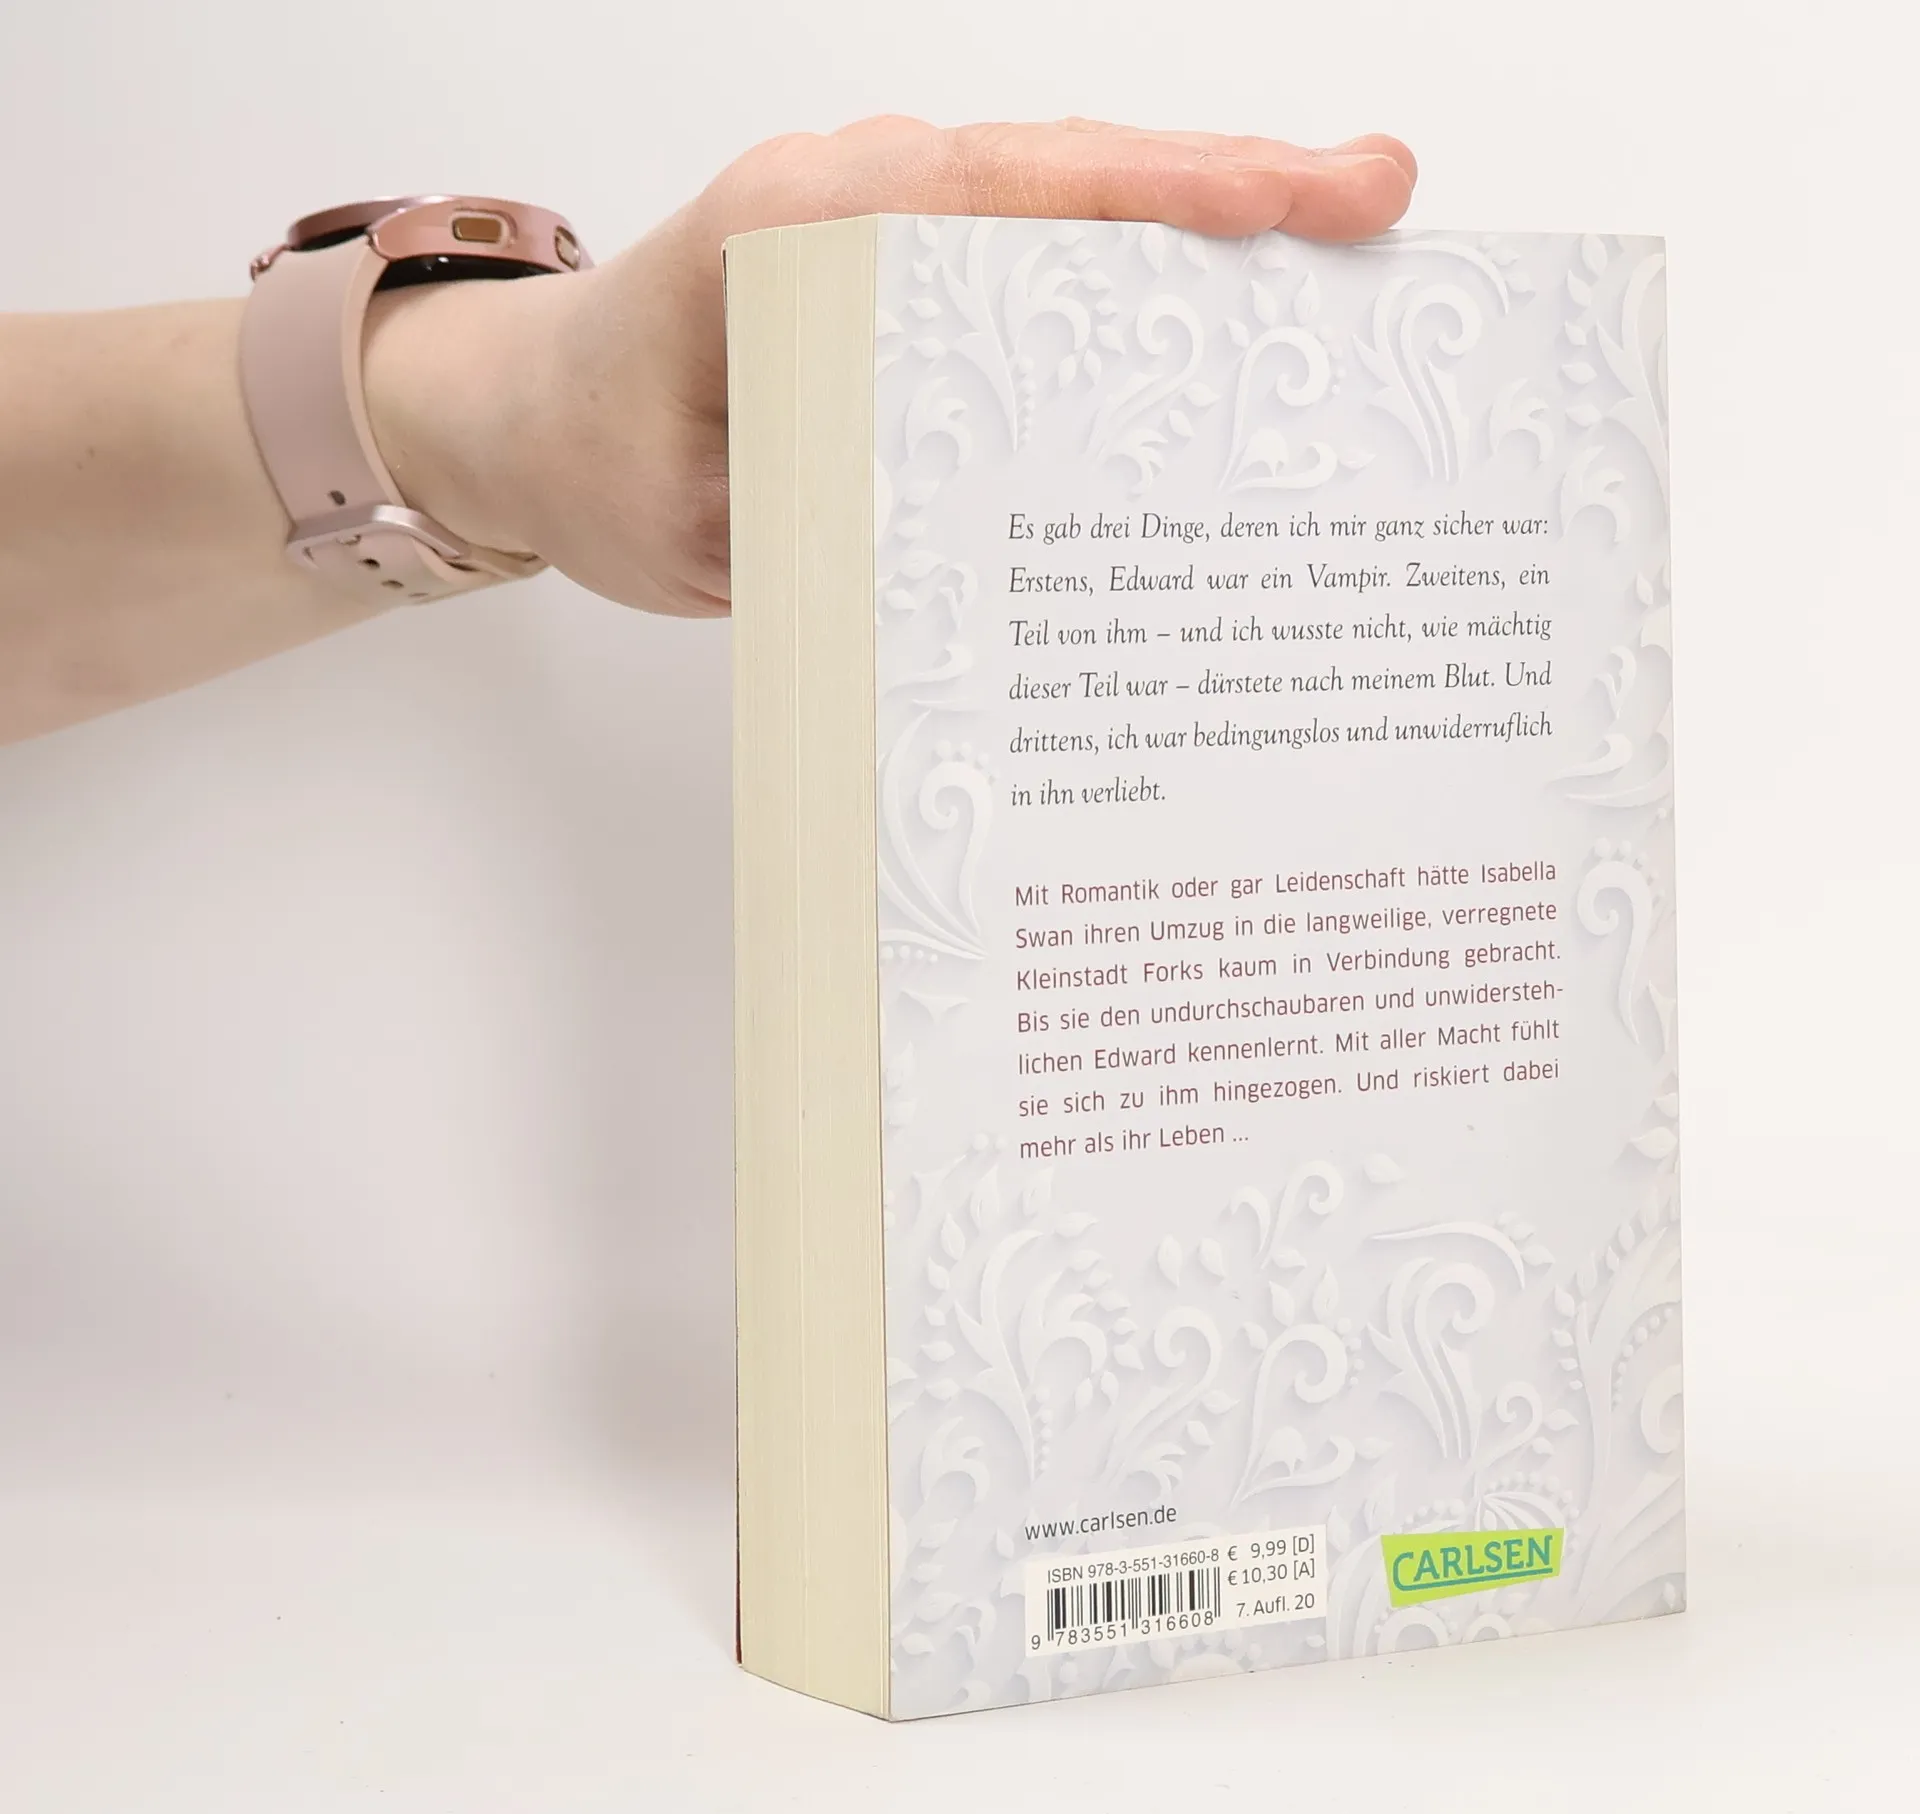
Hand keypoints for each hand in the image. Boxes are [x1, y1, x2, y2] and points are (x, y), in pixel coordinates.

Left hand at [363, 117, 1415, 618]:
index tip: (1296, 203)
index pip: (1008, 190)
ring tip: (1338, 253)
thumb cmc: (595, 459)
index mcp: (797, 229)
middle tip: (1377, 206)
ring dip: (1197, 231)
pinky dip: (1129, 279)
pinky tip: (1219, 321)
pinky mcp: (898, 284)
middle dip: (1231, 189)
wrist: (527, 426)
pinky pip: (1028, 267)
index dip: (1163, 195)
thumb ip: (827, 520)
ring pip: (1063, 212)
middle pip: (1068, 178)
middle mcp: (852, 202)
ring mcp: (881, 232)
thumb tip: (986, 555)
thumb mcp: (694, 521)